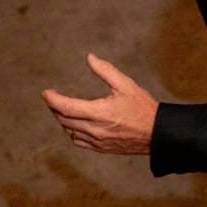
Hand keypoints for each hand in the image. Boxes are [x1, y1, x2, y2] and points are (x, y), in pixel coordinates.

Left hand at [43, 53, 158, 154]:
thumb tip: (90, 57)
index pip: (65, 107)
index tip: (46, 92)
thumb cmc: (144, 109)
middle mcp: (95, 129)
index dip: (52, 99)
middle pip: (63, 119)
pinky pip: (78, 141)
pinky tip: (73, 124)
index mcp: (99, 113)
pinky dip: (71, 132)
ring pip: (69, 131)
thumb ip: (106, 71)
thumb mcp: (126, 85)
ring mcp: (98, 141)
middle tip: (52, 98)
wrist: (159, 134)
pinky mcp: (102, 149)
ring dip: (62, 119)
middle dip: (54, 107)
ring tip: (62, 109)